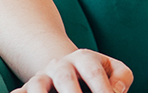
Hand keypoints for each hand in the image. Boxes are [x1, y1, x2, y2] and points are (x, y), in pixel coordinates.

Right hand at [11, 49, 132, 92]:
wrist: (64, 67)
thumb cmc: (94, 73)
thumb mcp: (111, 70)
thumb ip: (121, 78)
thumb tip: (116, 91)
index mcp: (85, 58)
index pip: (94, 72)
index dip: (103, 89)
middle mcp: (61, 65)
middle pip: (65, 77)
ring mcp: (41, 77)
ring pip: (38, 85)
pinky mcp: (26, 89)